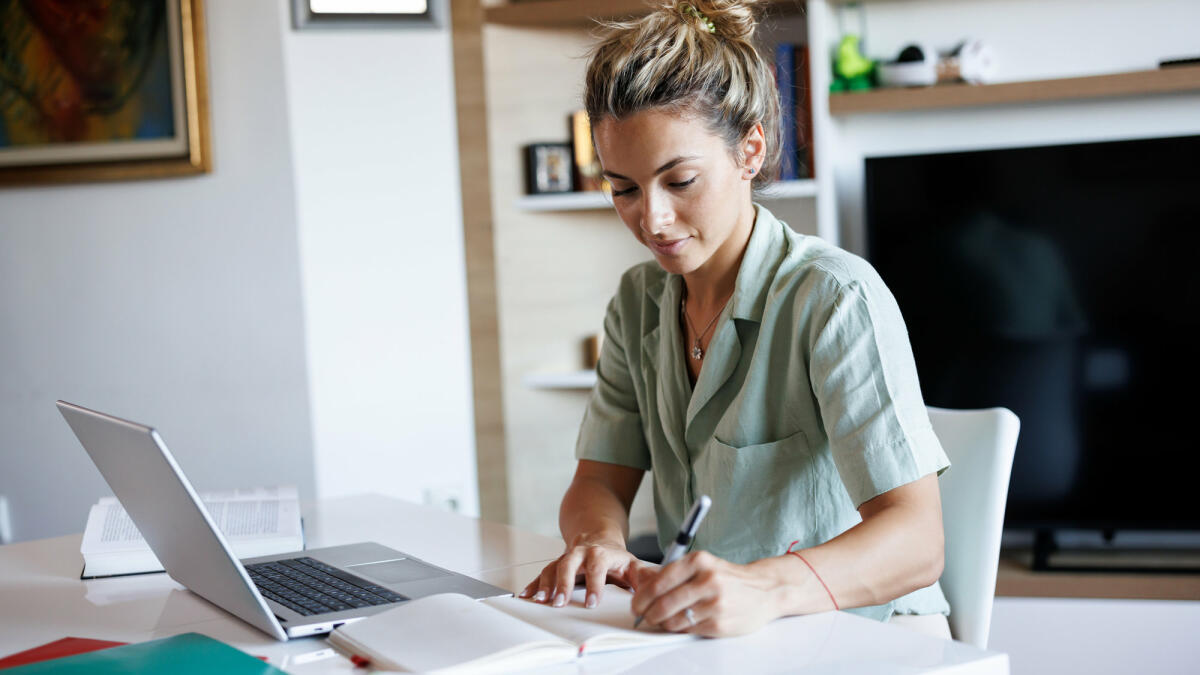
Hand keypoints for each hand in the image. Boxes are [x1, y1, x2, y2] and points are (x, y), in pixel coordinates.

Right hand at [520, 537, 646, 608]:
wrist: (598, 537)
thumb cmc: (616, 557)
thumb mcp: (632, 564)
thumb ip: (643, 577)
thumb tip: (654, 588)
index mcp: (601, 553)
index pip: (597, 566)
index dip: (595, 584)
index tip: (592, 602)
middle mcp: (581, 553)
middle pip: (569, 563)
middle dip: (563, 583)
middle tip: (560, 602)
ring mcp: (566, 558)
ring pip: (553, 567)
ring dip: (546, 584)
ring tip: (540, 600)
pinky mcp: (556, 565)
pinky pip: (542, 573)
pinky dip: (534, 584)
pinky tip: (526, 595)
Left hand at [631, 551, 782, 636]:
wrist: (765, 590)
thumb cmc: (728, 578)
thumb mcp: (703, 565)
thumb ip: (673, 572)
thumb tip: (640, 582)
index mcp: (699, 561)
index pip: (659, 582)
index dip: (642, 596)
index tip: (636, 604)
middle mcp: (708, 580)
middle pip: (663, 603)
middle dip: (647, 613)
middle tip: (644, 616)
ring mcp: (715, 604)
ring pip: (673, 620)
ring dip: (662, 623)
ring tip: (663, 620)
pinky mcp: (720, 624)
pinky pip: (688, 630)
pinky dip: (679, 629)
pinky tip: (682, 623)